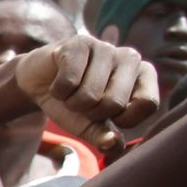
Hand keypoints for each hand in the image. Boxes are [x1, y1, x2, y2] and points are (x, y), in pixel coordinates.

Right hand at [13, 33, 158, 152]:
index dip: (123, 119)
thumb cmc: (73, 103)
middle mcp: (130, 57)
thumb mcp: (91, 126)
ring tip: (70, 93)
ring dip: (72, 103)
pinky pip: (68, 82)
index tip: (109, 117)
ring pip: (89, 95)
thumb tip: (112, 144)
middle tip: (82, 103)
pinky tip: (58, 82)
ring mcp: (105, 47)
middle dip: (90, 112)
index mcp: (144, 75)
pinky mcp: (79, 43)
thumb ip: (106, 137)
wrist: (40, 83)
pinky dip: (57, 91)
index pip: (147, 104)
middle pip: (114, 102)